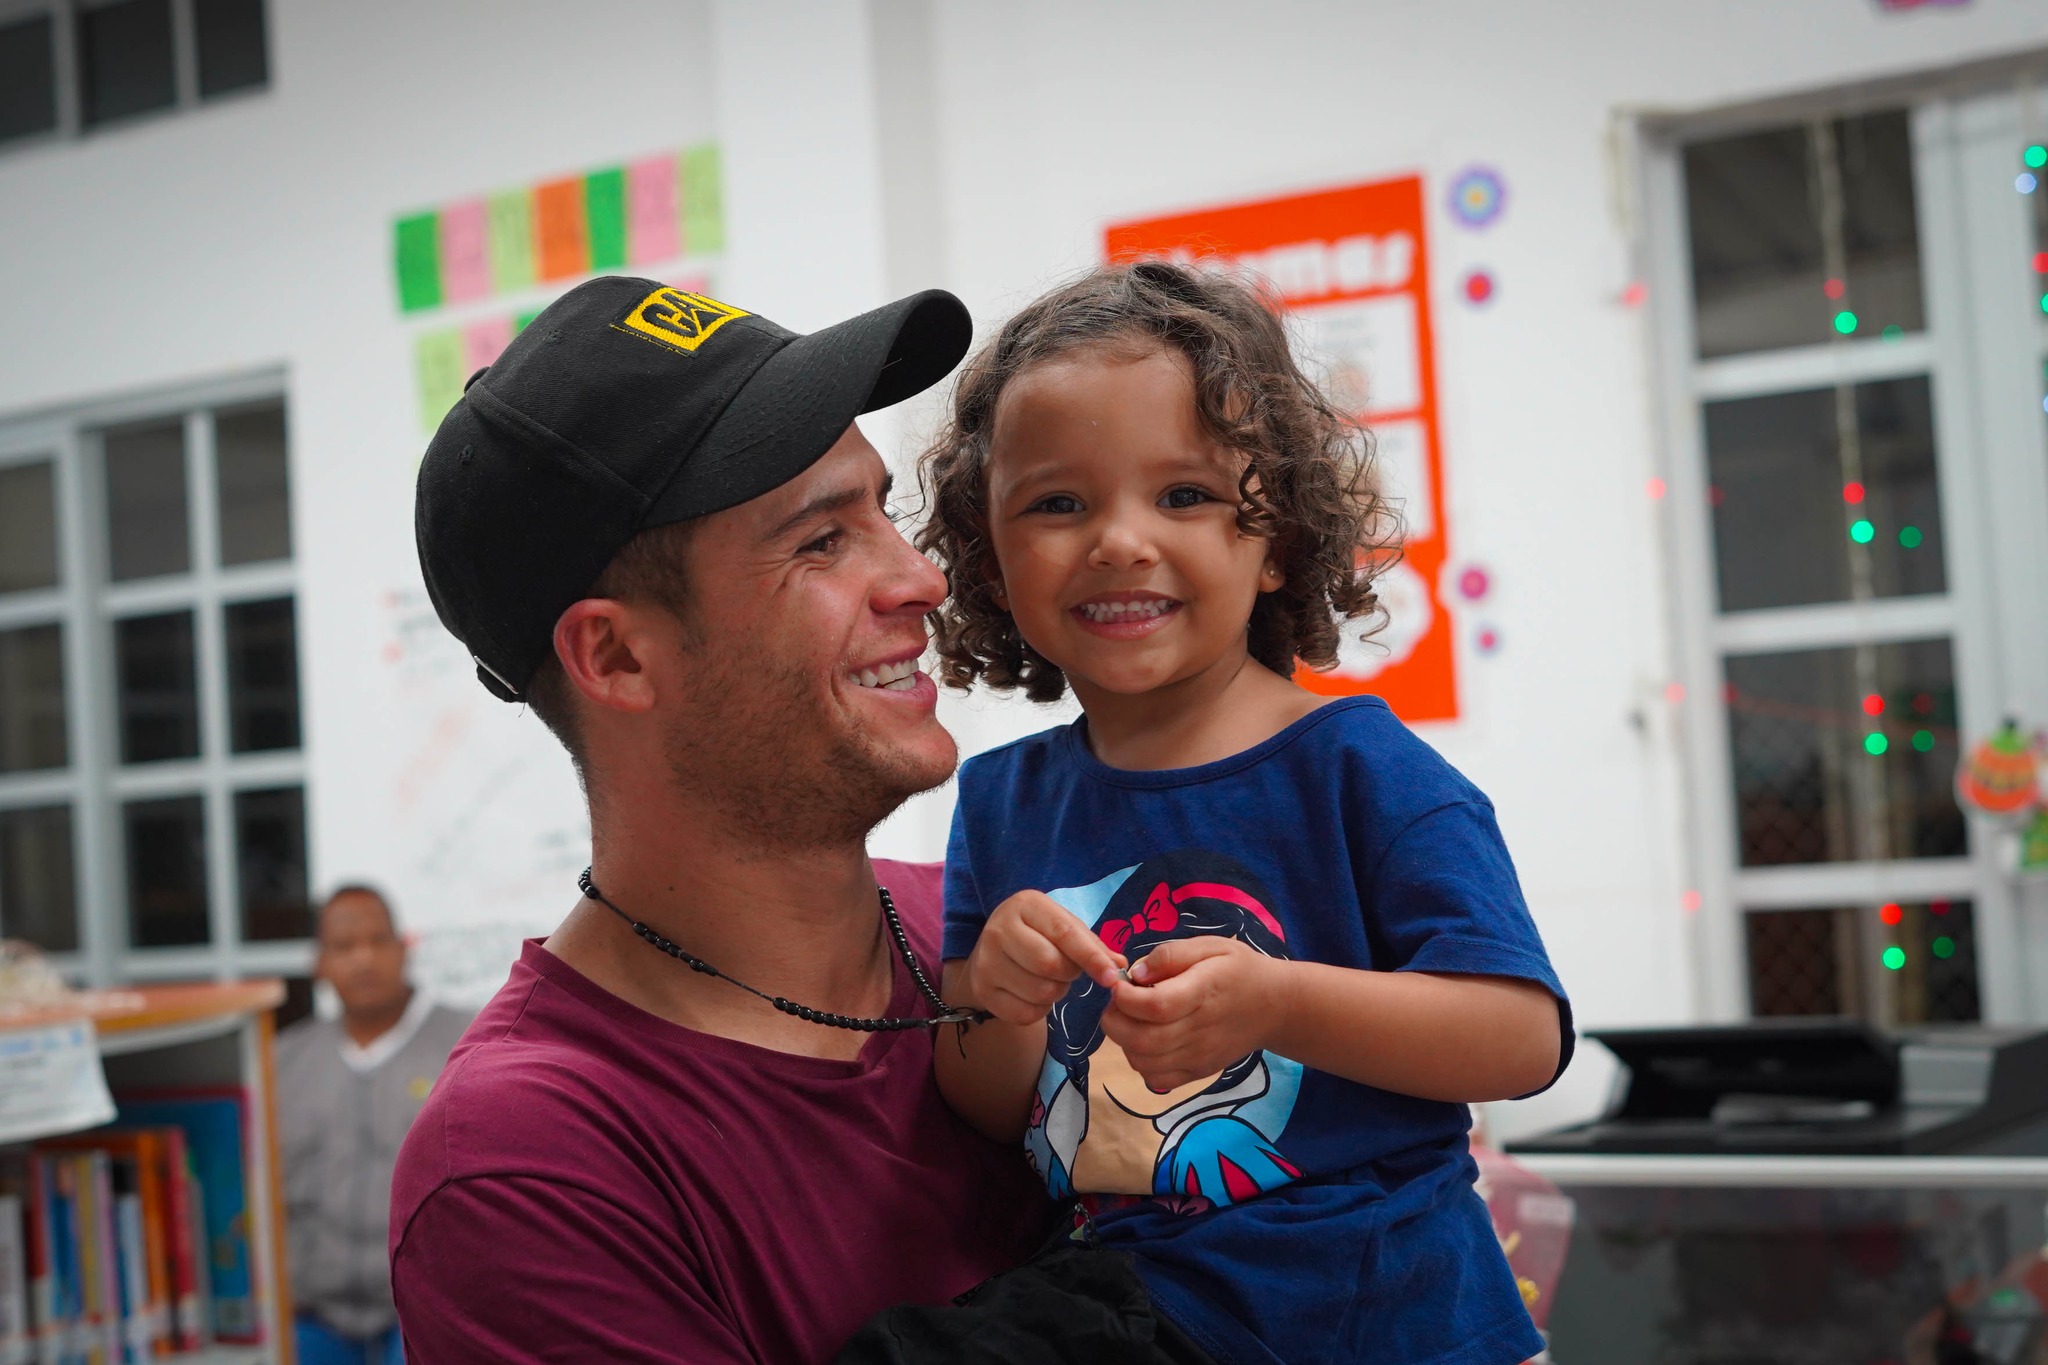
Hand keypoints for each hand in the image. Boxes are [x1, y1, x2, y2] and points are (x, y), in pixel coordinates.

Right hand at [961, 890, 1126, 1024]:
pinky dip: (1040, 1009)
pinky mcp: (982, 990)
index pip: (1064, 933)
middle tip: (1068, 969)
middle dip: (1070, 974)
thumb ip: (1092, 945)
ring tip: (1050, 979)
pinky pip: (1026, 1013)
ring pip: (1040, 991)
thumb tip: (1119, 966)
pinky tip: (1034, 993)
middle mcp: (999, 929)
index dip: (1091, 957)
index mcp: (1024, 905)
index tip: (1112, 976)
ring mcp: (986, 961)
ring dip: (1057, 992)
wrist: (992, 950)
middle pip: (1051, 964)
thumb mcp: (1063, 926)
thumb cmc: (1037, 934)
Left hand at [1102, 939, 1284, 1092]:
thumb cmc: (1238, 970)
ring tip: (1132, 1019)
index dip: (1125, 997)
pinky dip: (1141, 1063)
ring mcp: (1199, 1056)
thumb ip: (1170, 955)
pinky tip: (1147, 1042)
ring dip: (1124, 1041)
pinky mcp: (1198, 1072)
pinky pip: (1156, 1080)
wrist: (1274, 1007)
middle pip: (1142, 1040)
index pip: (1155, 1006)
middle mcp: (1200, 1030)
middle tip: (1118, 1001)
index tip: (1119, 983)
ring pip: (1143, 1062)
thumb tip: (1135, 974)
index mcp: (1202, 993)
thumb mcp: (1210, 946)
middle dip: (1115, 1019)